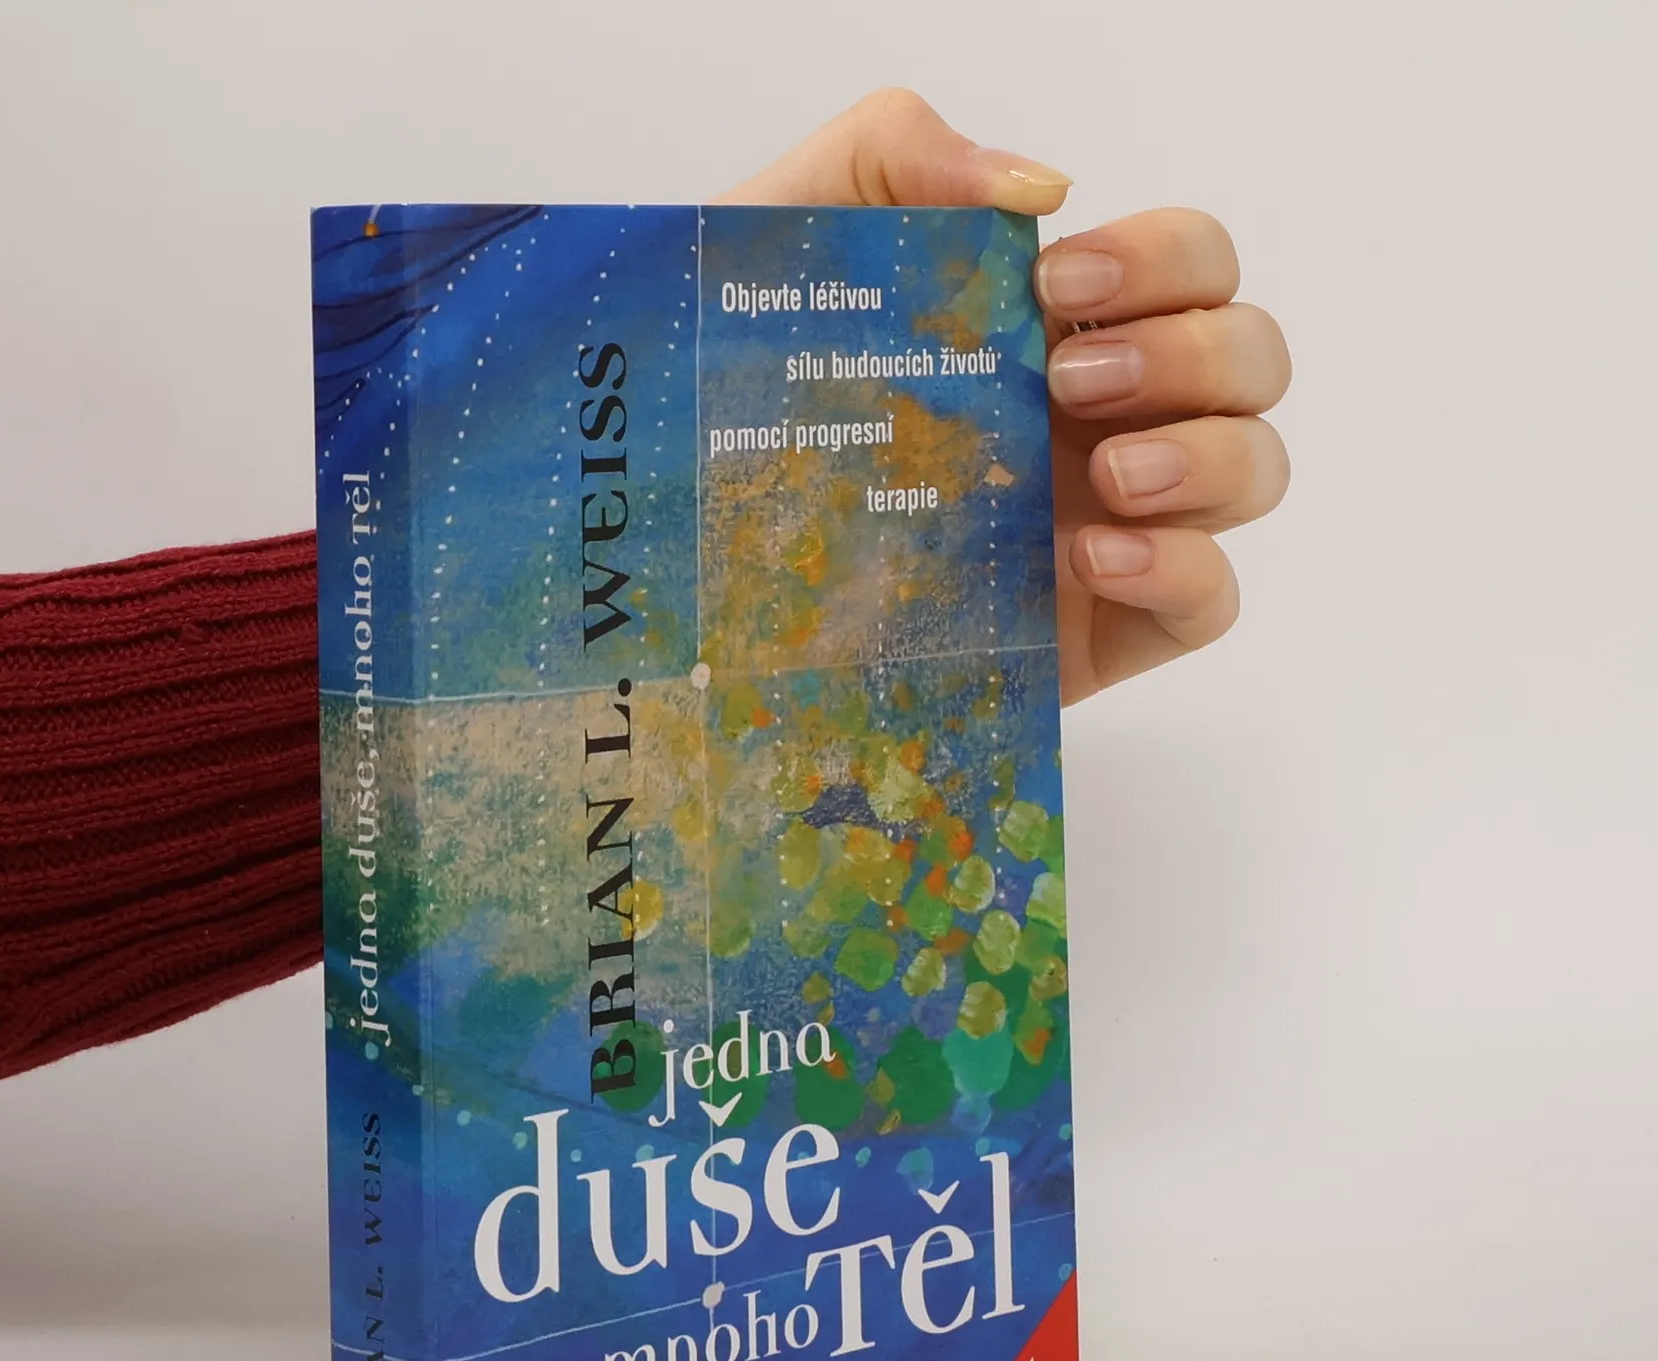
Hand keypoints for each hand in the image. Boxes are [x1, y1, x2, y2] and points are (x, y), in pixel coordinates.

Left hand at [719, 90, 1290, 702]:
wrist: (683, 533)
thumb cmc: (733, 380)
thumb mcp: (789, 229)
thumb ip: (899, 152)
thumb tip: (1044, 185)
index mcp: (1056, 324)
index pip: (1194, 265)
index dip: (1164, 259)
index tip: (1054, 284)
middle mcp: (1099, 418)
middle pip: (1250, 361)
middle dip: (1190, 354)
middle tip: (1066, 379)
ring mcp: (1107, 524)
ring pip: (1255, 472)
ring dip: (1209, 457)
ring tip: (1103, 476)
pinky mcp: (1092, 628)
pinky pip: (1211, 600)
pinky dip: (1189, 569)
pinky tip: (1095, 557)